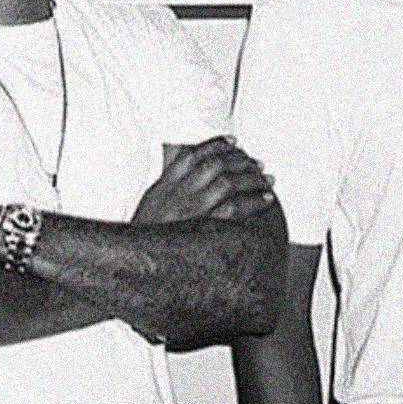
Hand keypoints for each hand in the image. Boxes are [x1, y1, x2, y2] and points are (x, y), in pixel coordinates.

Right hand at [132, 136, 274, 224]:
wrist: (136, 261)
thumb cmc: (145, 235)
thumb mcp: (151, 203)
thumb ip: (169, 186)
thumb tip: (189, 171)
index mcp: (166, 185)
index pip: (194, 155)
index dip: (217, 145)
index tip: (234, 141)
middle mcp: (179, 193)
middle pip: (215, 165)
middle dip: (241, 160)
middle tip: (258, 163)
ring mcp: (191, 210)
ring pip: (227, 183)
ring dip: (251, 178)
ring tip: (267, 179)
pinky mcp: (202, 228)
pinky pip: (233, 210)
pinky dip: (253, 202)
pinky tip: (266, 199)